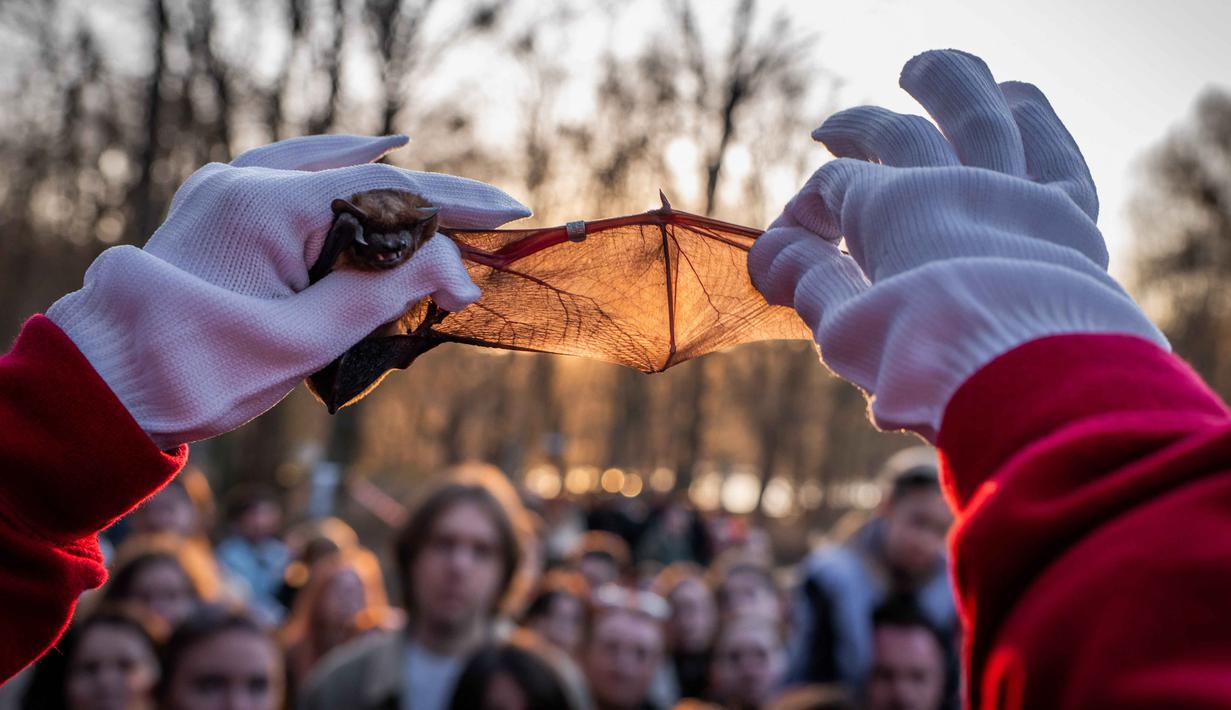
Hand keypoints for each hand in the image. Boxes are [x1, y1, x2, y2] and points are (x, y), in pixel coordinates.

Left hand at [47, 134, 529, 448]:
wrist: (104, 388)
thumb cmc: (195, 373)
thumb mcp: (303, 341)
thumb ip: (383, 297)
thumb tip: (456, 272)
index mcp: (264, 206)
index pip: (385, 195)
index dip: (454, 208)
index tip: (510, 216)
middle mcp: (245, 182)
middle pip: (365, 178)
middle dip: (433, 201)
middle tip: (494, 216)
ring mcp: (227, 189)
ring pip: (330, 168)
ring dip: (393, 185)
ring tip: (450, 199)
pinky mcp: (220, 207)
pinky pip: (294, 174)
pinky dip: (341, 173)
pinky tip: (370, 159)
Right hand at [749, 50, 1165, 439]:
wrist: (1031, 387)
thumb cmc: (928, 364)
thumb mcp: (848, 329)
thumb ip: (808, 281)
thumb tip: (768, 251)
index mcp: (891, 210)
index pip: (836, 188)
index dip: (806, 207)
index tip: (791, 241)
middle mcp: (953, 185)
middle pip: (897, 134)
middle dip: (857, 129)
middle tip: (830, 131)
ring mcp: (1016, 193)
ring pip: (980, 116)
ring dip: (949, 85)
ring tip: (923, 69)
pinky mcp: (1072, 218)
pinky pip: (1056, 152)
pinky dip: (1035, 119)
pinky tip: (1016, 98)